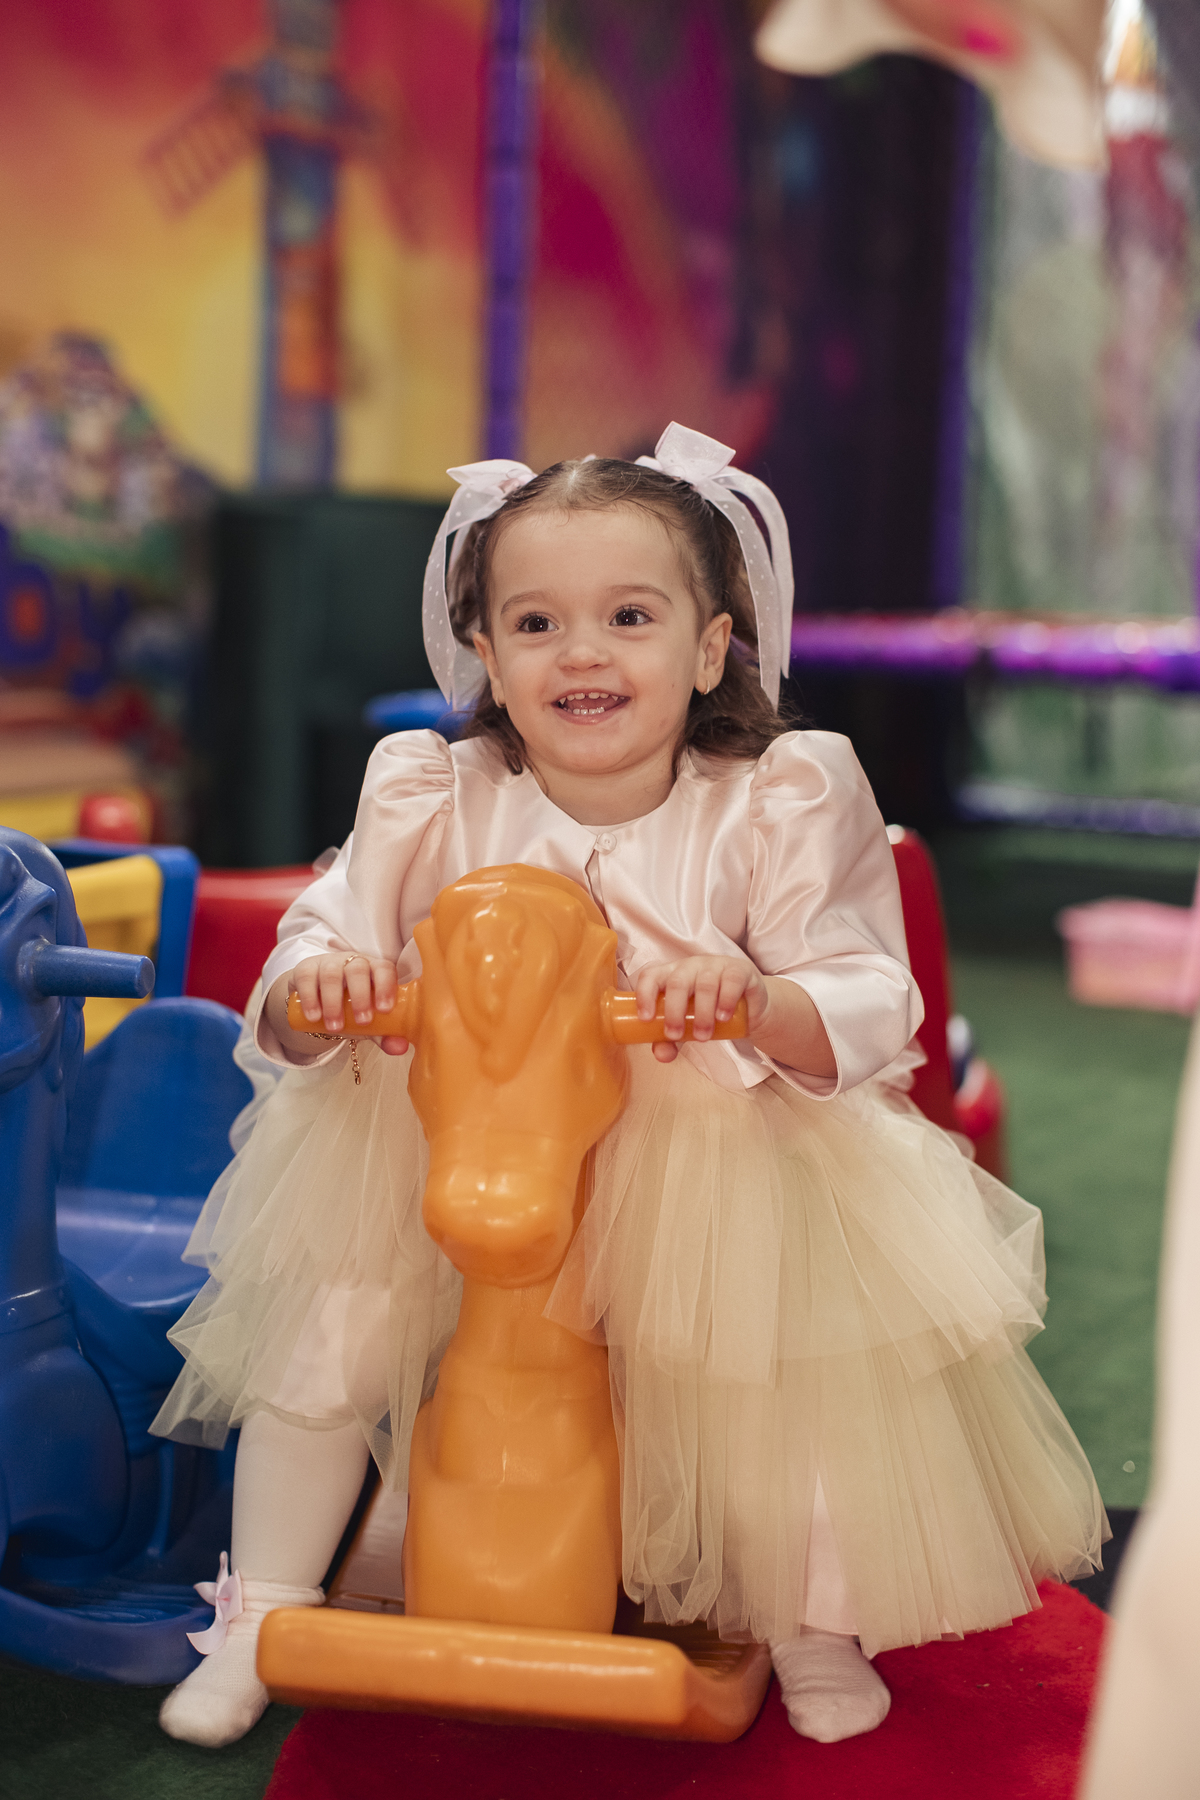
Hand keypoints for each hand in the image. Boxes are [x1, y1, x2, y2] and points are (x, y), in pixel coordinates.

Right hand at [288, 952, 409, 1055]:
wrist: (318, 999)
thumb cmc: (351, 1007)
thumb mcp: (368, 1021)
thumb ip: (384, 1034)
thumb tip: (400, 1048)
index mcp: (374, 969)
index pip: (384, 969)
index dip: (386, 986)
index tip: (385, 1010)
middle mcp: (352, 961)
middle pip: (358, 969)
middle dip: (361, 996)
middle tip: (362, 1022)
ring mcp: (328, 963)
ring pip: (331, 974)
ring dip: (333, 1002)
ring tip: (334, 1027)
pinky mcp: (306, 969)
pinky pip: (307, 978)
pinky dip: (310, 998)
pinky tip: (313, 1017)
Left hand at [634, 956, 768, 1063]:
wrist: (748, 1009)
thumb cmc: (708, 1012)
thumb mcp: (687, 1027)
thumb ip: (669, 1041)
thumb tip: (661, 1055)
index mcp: (671, 975)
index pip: (651, 976)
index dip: (645, 994)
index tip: (646, 1019)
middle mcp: (691, 966)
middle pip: (677, 982)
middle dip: (674, 1011)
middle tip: (676, 1035)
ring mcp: (715, 965)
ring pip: (705, 984)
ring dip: (702, 1013)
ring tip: (703, 1036)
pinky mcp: (739, 970)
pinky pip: (731, 980)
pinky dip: (726, 1000)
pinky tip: (722, 1016)